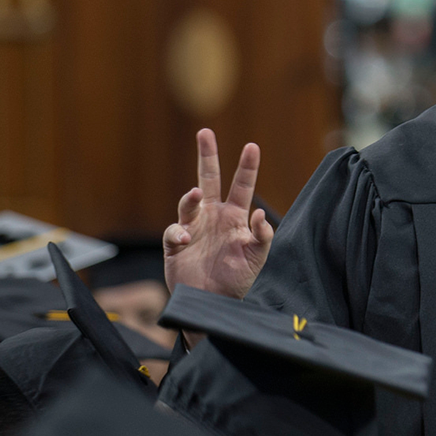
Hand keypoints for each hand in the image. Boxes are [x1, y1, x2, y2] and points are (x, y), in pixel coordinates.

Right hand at [163, 129, 273, 299]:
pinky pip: (173, 231)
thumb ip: (262, 236)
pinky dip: (176, 232)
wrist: (214, 303)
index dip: (247, 167)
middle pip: (208, 179)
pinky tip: (183, 239)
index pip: (242, 186)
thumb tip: (260, 213)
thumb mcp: (257, 257)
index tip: (252, 146)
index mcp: (234, 216)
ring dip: (190, 197)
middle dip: (207, 156)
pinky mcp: (175, 244)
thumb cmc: (237, 279)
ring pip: (188, 202)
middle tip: (205, 132)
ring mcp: (193, 228)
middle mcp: (213, 216)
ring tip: (195, 195)